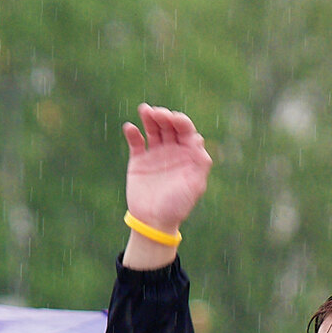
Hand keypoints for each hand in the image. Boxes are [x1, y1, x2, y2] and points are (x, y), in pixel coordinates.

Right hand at [122, 104, 211, 266]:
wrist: (154, 222)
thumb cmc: (177, 206)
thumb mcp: (195, 186)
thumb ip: (200, 163)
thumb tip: (199, 140)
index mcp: (188, 155)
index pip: (186, 130)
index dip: (181, 121)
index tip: (173, 119)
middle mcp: (173, 152)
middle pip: (169, 126)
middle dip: (164, 116)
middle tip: (158, 113)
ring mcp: (156, 155)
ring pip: (153, 129)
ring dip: (149, 117)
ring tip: (145, 110)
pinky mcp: (139, 161)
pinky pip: (135, 141)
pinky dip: (132, 132)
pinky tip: (130, 127)